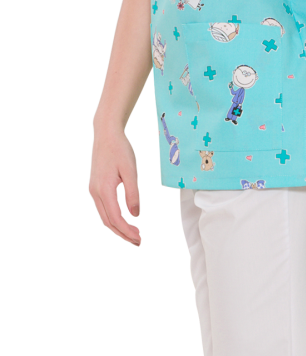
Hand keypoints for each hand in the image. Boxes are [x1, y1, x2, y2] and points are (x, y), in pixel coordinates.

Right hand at [88, 128, 141, 247]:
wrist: (107, 134)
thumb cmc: (120, 149)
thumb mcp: (130, 170)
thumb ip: (133, 193)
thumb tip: (135, 214)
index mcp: (104, 189)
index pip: (115, 218)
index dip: (127, 231)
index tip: (140, 238)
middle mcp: (96, 193)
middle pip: (108, 222)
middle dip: (123, 234)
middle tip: (138, 242)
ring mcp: (94, 190)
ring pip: (104, 216)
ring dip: (118, 228)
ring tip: (132, 234)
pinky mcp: (96, 187)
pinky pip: (103, 208)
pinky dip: (113, 218)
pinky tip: (123, 220)